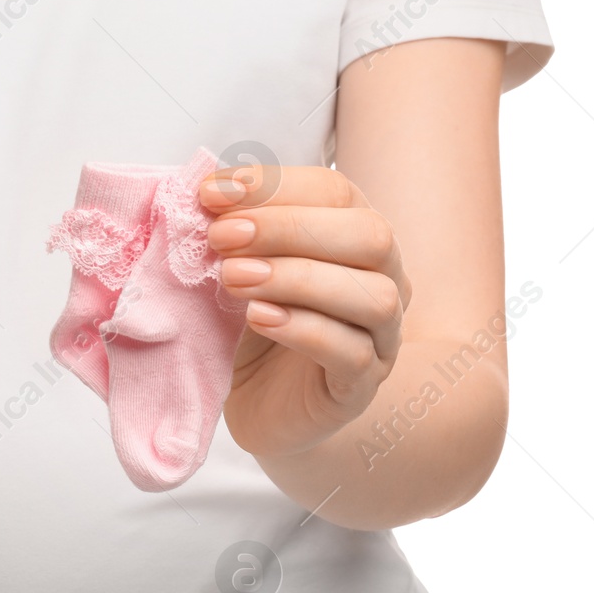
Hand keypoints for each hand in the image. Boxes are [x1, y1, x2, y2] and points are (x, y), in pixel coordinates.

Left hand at [203, 164, 412, 458]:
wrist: (261, 407)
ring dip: (296, 277)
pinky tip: (259, 318)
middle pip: (369, 235)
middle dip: (288, 228)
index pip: (336, 191)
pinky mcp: (362, 386)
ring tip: (232, 278)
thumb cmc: (254, 325)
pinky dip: (304, 329)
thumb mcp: (239, 267)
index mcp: (355, 236)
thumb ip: (234, 232)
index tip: (212, 193)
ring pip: (372, 294)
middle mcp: (385, 279)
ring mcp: (383, 336)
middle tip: (222, 237)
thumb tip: (208, 193)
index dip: (275, 185)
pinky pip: (352, 352)